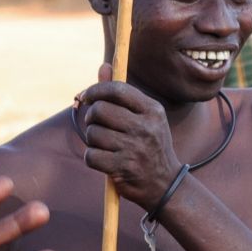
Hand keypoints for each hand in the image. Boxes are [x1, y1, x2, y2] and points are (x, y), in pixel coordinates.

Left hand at [76, 71, 183, 207]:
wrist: (165, 184)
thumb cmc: (149, 145)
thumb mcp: (144, 117)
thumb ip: (121, 93)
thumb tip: (103, 66)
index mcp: (152, 110)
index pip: (117, 89)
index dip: (96, 90)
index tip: (86, 96)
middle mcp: (145, 127)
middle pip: (100, 110)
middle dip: (91, 118)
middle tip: (96, 125)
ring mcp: (134, 148)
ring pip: (93, 134)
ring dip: (92, 140)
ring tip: (105, 145)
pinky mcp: (123, 167)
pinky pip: (91, 155)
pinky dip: (92, 158)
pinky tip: (104, 160)